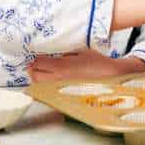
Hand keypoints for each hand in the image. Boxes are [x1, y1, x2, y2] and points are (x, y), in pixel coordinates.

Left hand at [28, 50, 144, 81]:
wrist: (110, 75)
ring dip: (38, 77)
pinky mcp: (65, 93)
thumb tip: (55, 55)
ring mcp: (61, 87)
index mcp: (62, 65)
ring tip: (42, 71)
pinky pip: (49, 89)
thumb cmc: (97, 62)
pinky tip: (51, 80)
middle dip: (33, 69)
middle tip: (34, 64)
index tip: (37, 55)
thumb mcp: (81, 51)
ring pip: (40, 84)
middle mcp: (58, 78)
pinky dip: (46, 84)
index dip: (36, 58)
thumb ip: (66, 53)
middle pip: (35, 76)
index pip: (39, 63)